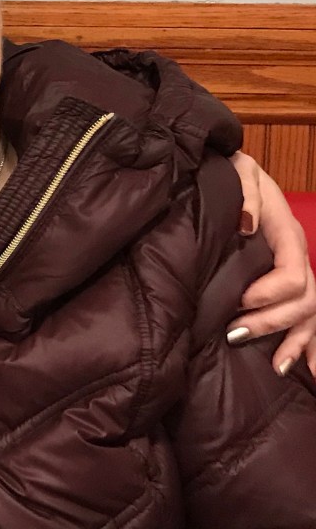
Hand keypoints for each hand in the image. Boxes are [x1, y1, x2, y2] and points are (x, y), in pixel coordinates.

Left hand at [225, 151, 315, 375]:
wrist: (232, 171)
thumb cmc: (232, 173)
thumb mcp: (239, 173)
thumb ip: (246, 195)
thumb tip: (248, 226)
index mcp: (287, 234)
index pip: (293, 274)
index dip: (269, 294)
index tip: (239, 301)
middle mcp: (297, 255)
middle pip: (305, 301)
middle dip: (273, 322)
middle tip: (234, 333)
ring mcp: (297, 270)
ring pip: (312, 315)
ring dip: (297, 342)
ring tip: (278, 366)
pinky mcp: (288, 282)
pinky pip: (309, 316)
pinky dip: (309, 344)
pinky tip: (307, 369)